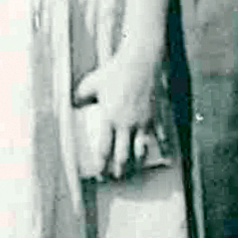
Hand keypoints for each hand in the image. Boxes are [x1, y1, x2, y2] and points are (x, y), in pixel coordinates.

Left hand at [72, 49, 158, 178]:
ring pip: (141, 151)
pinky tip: (165, 158)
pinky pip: (161, 136)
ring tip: (133, 172)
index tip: (99, 174)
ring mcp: (144, 121)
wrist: (141, 59)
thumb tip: (72, 105)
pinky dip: (163, 149)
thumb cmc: (115, 70)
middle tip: (115, 177)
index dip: (101, 165)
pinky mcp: (157, 115)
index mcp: (109, 118)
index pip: (103, 149)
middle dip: (119, 171)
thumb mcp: (91, 82)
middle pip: (123, 156)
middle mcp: (127, 123)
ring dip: (137, 165)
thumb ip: (80, 95)